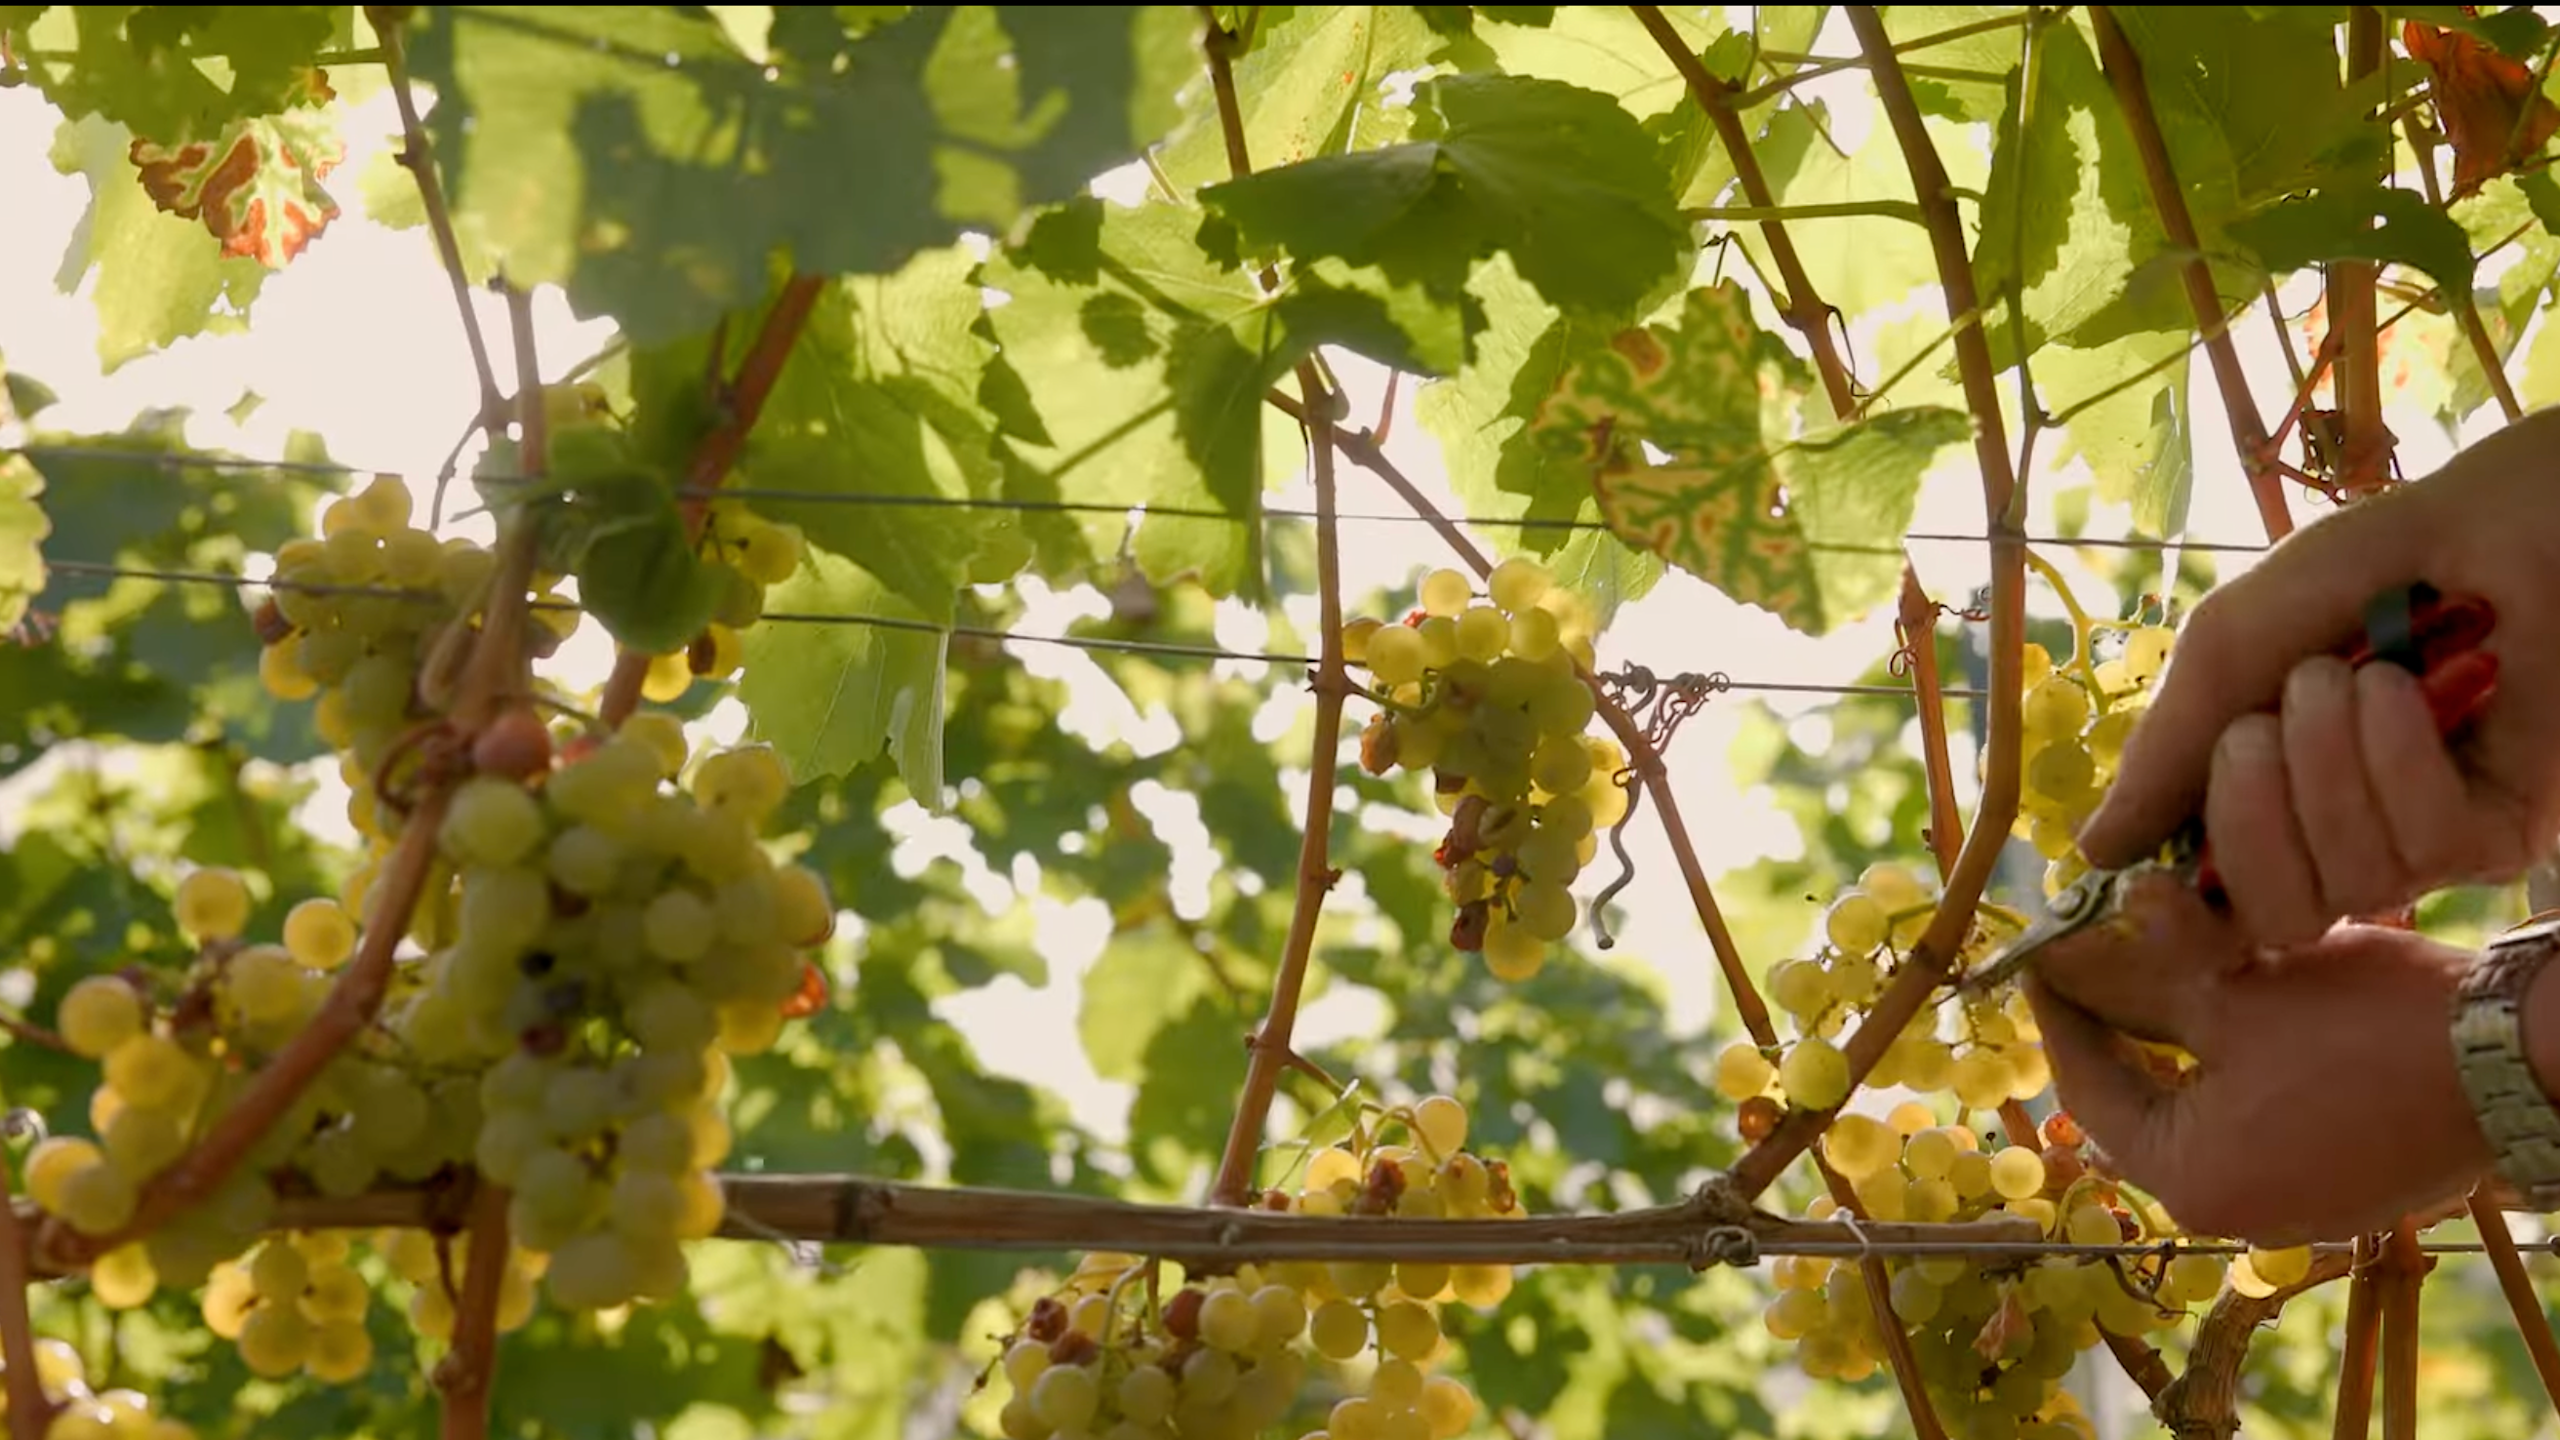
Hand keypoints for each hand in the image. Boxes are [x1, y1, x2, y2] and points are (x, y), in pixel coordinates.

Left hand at [2022, 872, 2489, 1244]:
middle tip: (2093, 958)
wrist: (2515, 1059)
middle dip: (2121, 1025)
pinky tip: (2233, 1005)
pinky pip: (2258, 1120)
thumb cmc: (2363, 1028)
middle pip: (2143, 1104)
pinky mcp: (2340, 1183)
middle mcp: (2233, 1212)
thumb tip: (2064, 956)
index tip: (2041, 958)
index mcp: (2189, 1180)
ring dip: (2182, 1039)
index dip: (2060, 1015)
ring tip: (2160, 965)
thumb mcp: (2231, 990)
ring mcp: (2292, 1204)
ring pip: (2203, 1107)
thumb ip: (2136, 979)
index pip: (2091, 1089)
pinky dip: (2236, 1065)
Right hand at [2078, 412, 2559, 946]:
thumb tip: (2092, 852)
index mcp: (2269, 797)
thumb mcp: (2232, 642)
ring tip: (2349, 677)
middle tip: (2258, 728)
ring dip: (2328, 763)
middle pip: (2269, 916)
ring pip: (2346, 883)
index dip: (2179, 920)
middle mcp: (2344, 836)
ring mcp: (2425, 843)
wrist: (2495, 521)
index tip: (2148, 893)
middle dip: (2245, 818)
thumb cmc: (2370, 565)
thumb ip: (2165, 747)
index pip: (2215, 910)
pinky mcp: (2500, 833)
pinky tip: (2414, 688)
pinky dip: (2401, 758)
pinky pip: (2426, 845)